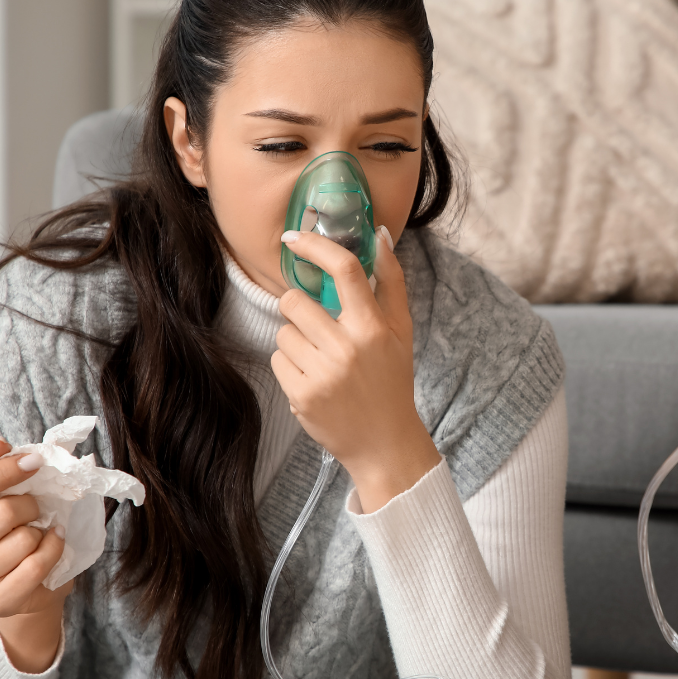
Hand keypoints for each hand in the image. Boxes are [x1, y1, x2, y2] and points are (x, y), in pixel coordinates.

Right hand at [0, 438, 72, 671]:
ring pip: (23, 541)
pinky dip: (53, 550)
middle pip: (2, 513)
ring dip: (42, 532)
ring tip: (40, 534)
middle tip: (38, 509)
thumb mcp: (4, 496)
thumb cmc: (13, 533)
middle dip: (31, 505)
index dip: (2, 470)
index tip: (35, 462)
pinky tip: (52, 545)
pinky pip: (36, 567)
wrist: (29, 587)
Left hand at [271, 226, 440, 512]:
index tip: (294, 238)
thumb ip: (391, 281)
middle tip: (316, 327)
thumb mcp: (401, 331)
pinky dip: (290, 367)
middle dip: (298, 309)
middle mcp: (347, 348)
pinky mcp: (301, 396)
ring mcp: (322, 374)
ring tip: (320, 361)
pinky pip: (277, 360)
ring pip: (283, 333)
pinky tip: (312, 380)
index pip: (344, 271)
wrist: (384, 443)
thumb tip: (379, 236)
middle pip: (294, 302)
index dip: (316, 246)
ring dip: (295, 342)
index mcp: (373, 328)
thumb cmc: (391, 380)